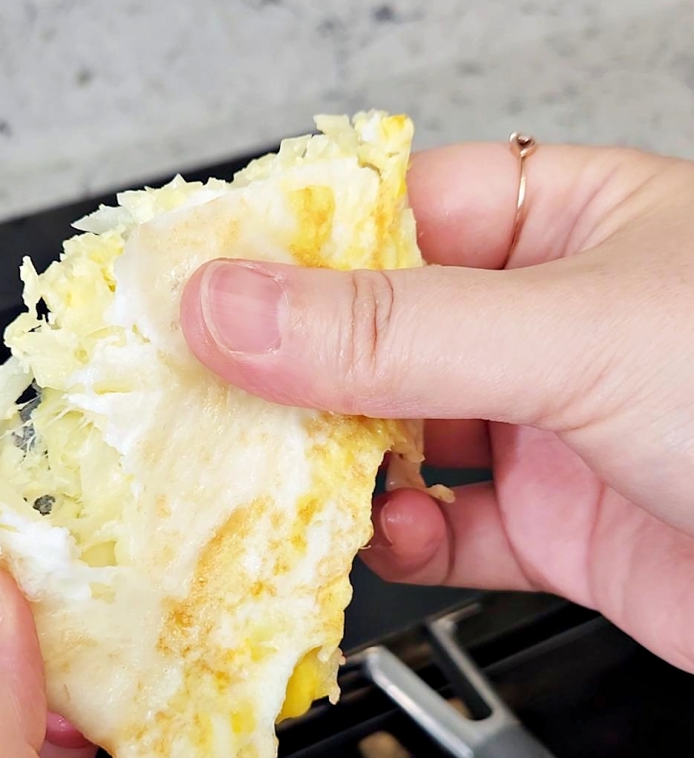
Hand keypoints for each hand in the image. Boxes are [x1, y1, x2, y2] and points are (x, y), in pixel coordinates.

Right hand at [181, 143, 693, 670]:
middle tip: (193, 392)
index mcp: (568, 221)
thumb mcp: (574, 336)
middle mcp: (550, 320)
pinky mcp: (558, 532)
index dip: (280, 246)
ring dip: (324, 464)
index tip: (184, 282)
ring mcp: (550, 428)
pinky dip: (391, 544)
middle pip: (369, 333)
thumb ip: (386, 330)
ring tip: (260, 473)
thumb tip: (225, 306)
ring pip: (390, 437)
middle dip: (283, 369)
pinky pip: (440, 532)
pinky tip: (369, 541)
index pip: (384, 212)